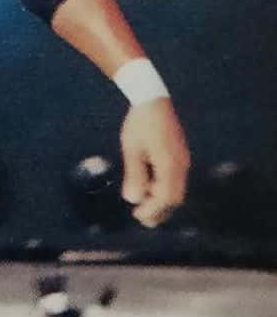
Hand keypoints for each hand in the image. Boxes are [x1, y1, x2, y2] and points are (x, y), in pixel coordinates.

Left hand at [119, 97, 189, 226]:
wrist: (152, 99)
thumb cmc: (139, 123)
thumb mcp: (132, 149)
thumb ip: (134, 175)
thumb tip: (132, 200)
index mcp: (170, 164)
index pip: (165, 197)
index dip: (152, 210)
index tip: (137, 215)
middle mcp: (181, 164)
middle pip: (175, 197)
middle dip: (159, 210)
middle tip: (140, 217)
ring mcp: (183, 160)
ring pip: (177, 189)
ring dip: (161, 200)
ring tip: (143, 205)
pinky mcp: (180, 155)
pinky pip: (176, 179)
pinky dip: (164, 188)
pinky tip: (149, 187)